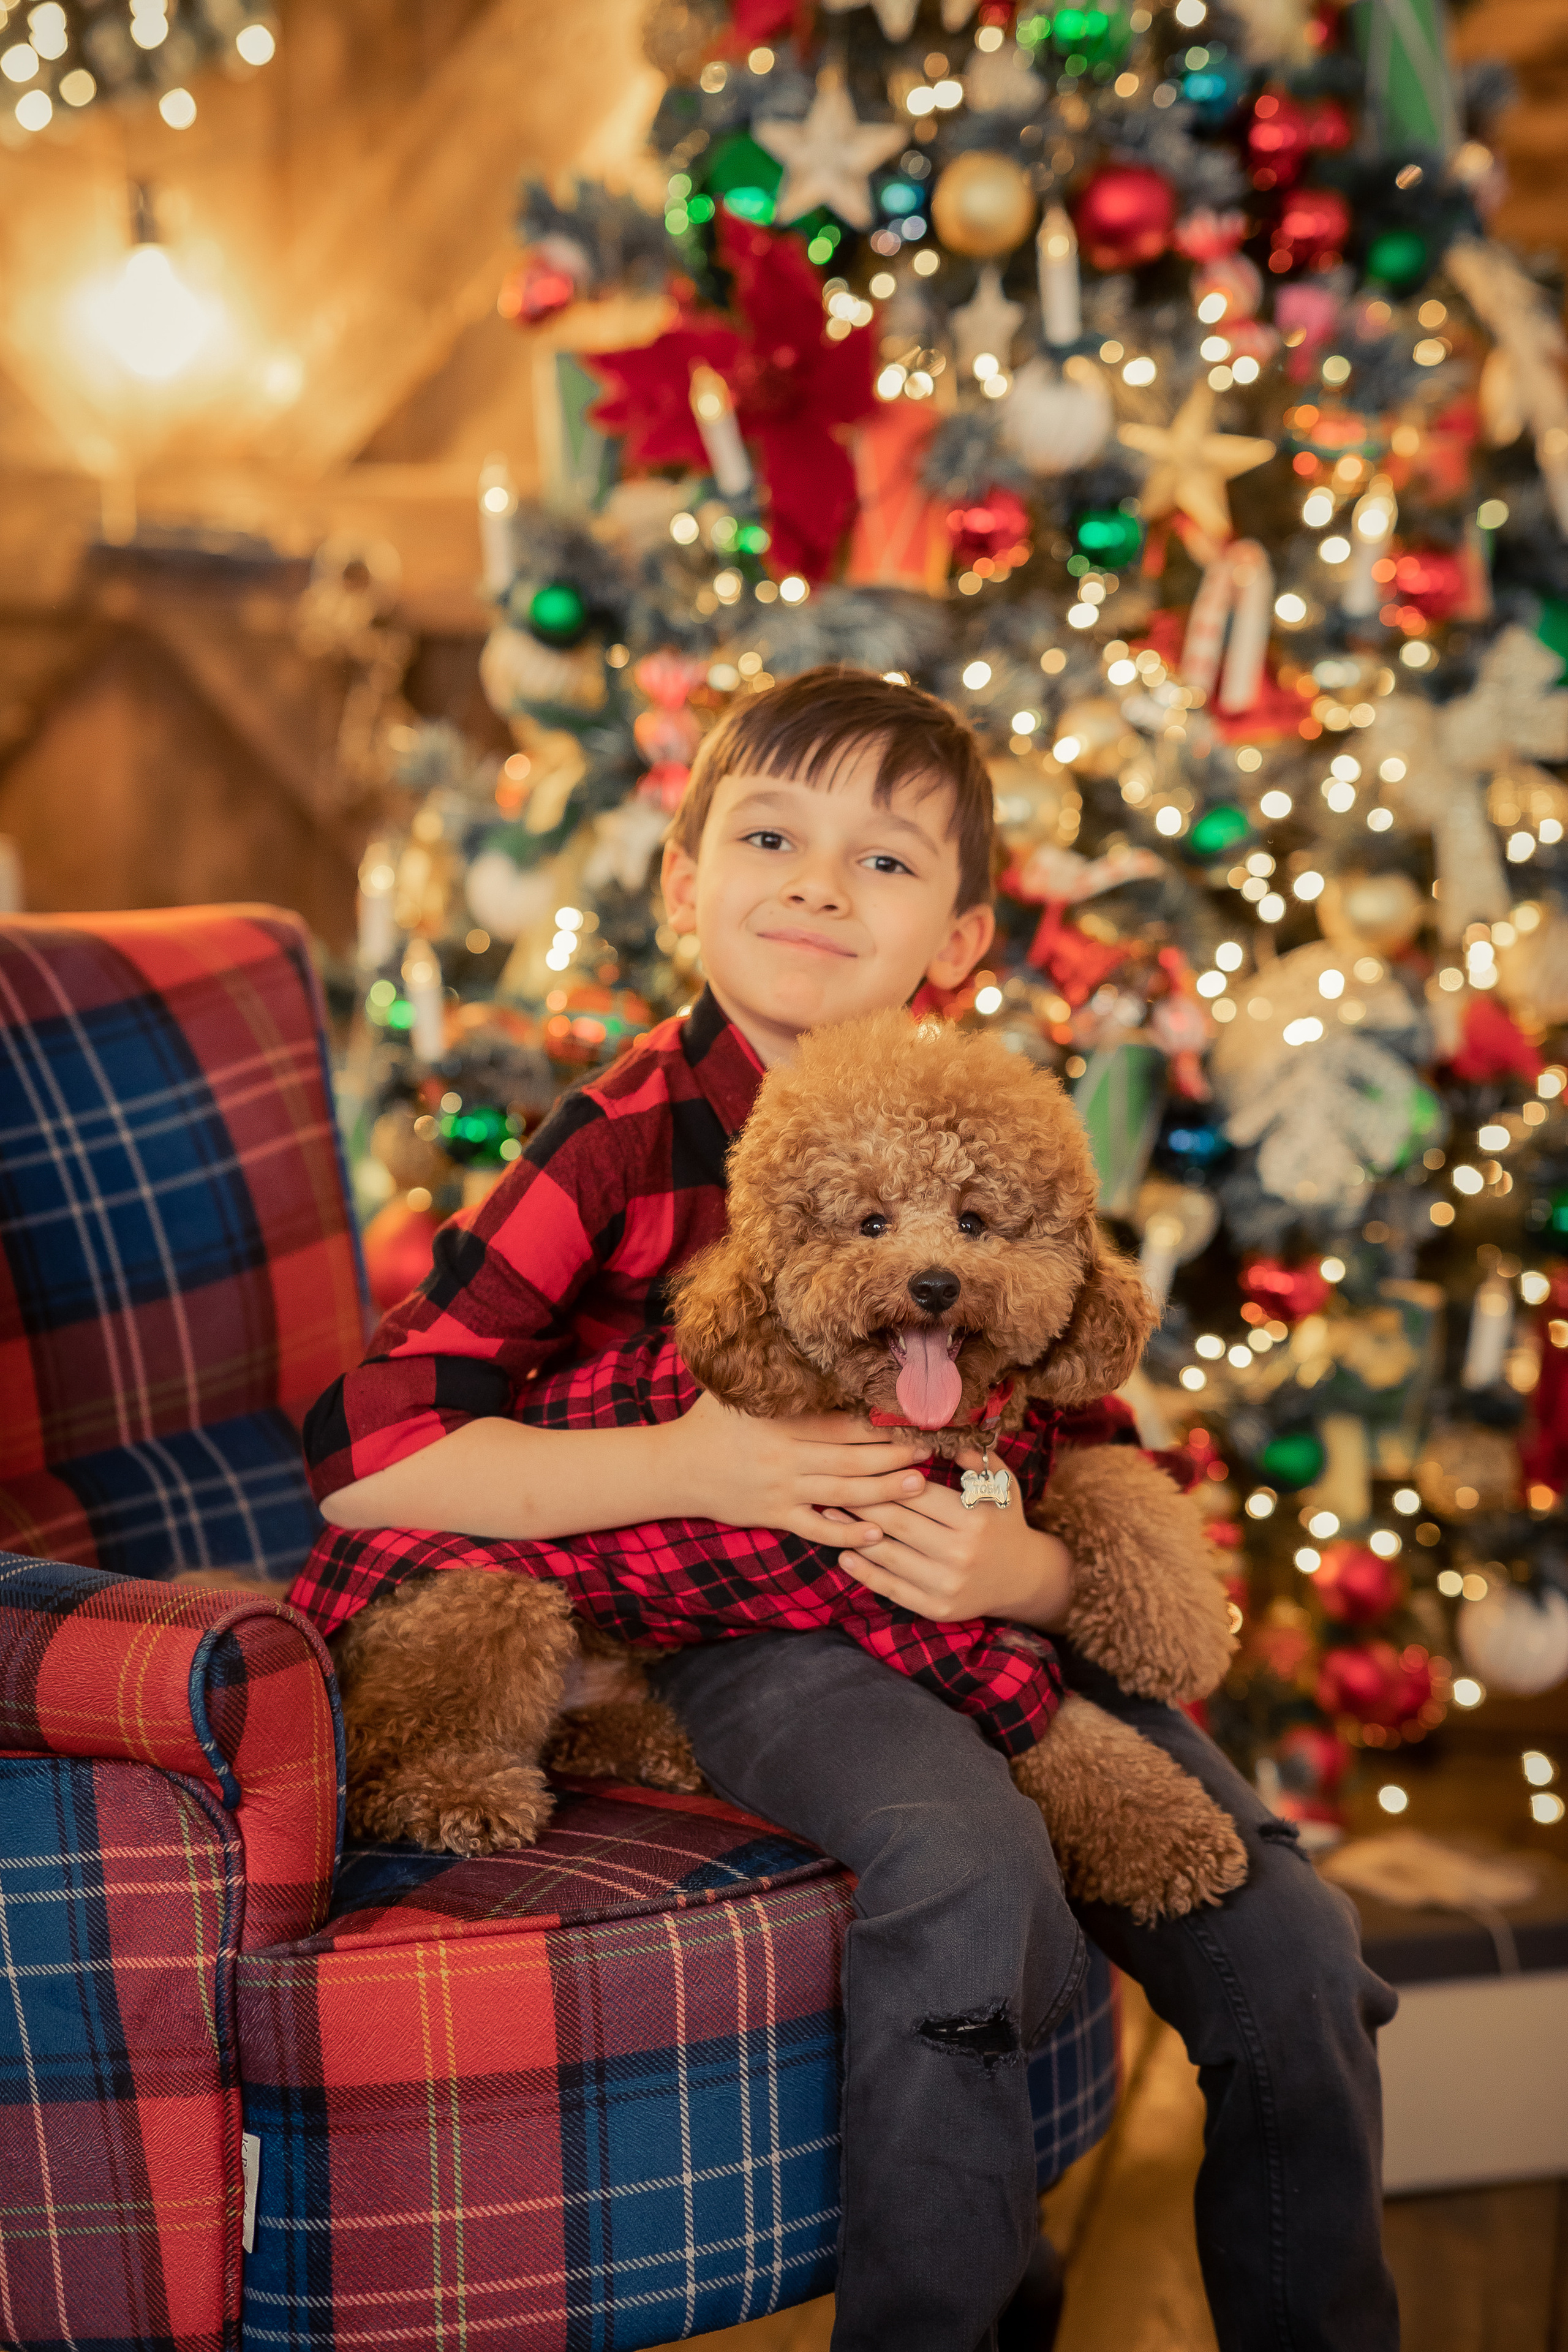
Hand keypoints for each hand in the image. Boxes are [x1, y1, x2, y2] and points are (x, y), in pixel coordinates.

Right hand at [664, 1388, 934, 1548]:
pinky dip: (845, 1532)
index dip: (879, 1422)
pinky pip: (816, 1526)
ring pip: (842, 1491)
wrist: (673, 1468)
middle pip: (851, 1457)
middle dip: (893, 1456)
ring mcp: (782, 1489)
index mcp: (782, 1422)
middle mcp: (786, 1456)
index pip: (841, 1422)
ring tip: (917, 1486)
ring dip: (883, 1491)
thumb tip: (800, 1345)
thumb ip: (772, 1376)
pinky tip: (875, 1534)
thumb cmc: (709, 1423)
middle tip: (928, 1452)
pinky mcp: (774, 1515)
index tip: (909, 1418)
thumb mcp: (736, 1391)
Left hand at [834, 1444, 1073, 1628]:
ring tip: (828, 1516)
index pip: (919, 1495)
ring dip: (853, 1535)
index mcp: (974, 1519)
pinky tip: (845, 1555)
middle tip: (832, 1486)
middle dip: (861, 1503)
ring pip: (889, 1555)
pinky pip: (893, 1589)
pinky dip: (865, 1573)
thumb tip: (943, 1435)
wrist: (1022, 1578)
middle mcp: (961, 1553)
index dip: (886, 1479)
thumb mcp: (1003, 1485)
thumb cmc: (1005, 1522)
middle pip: (898, 1523)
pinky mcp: (936, 1609)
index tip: (858, 1466)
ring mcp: (947, 1585)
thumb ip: (976, 1458)